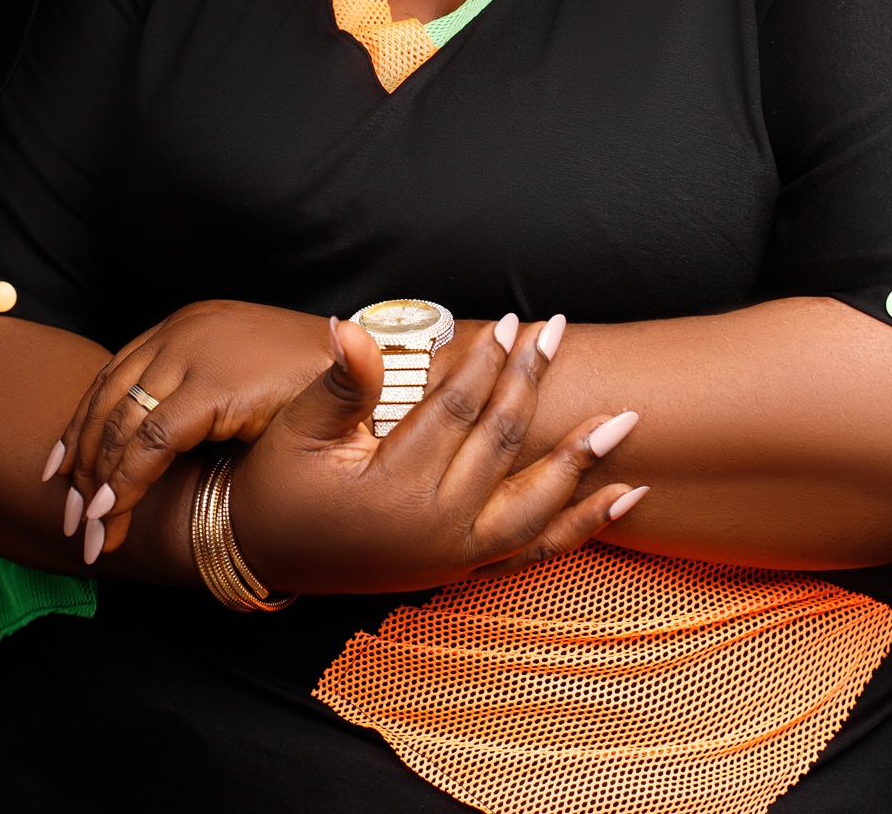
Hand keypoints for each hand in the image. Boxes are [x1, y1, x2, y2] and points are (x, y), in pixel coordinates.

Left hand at [45, 301, 331, 555]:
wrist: (365, 367)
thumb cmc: (313, 380)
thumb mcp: (245, 374)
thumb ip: (202, 391)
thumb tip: (161, 443)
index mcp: (188, 324)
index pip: (114, 375)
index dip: (81, 426)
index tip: (63, 471)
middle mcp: (182, 332)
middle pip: (106, 400)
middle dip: (81, 463)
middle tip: (70, 514)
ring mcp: (195, 356)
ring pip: (120, 427)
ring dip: (99, 485)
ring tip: (92, 530)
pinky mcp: (212, 389)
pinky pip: (149, 445)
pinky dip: (126, 484)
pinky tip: (115, 515)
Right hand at [227, 313, 647, 594]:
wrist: (266, 555)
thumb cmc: (279, 485)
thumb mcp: (299, 429)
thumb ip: (343, 382)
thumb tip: (353, 328)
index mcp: (393, 487)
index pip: (456, 411)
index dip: (484, 363)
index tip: (511, 323)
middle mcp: (435, 527)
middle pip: (501, 443)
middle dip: (532, 382)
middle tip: (557, 332)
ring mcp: (455, 555)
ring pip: (535, 505)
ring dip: (581, 461)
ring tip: (624, 420)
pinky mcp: (465, 569)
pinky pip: (537, 551)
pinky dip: (584, 526)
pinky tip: (625, 497)